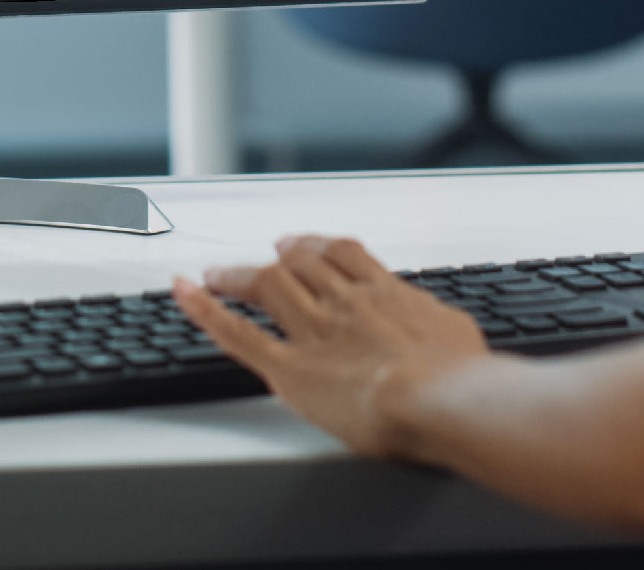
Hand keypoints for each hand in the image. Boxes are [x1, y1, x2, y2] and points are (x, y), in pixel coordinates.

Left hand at [171, 235, 494, 455]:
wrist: (441, 399)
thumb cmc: (460, 377)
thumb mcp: (459, 335)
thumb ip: (439, 326)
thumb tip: (446, 328)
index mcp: (385, 294)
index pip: (343, 254)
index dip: (318, 246)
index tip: (306, 245)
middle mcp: (343, 302)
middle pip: (300, 262)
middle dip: (280, 254)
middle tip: (267, 254)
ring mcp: (312, 330)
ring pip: (265, 285)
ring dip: (236, 275)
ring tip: (216, 274)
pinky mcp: (289, 368)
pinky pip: (236, 332)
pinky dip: (204, 309)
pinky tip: (184, 292)